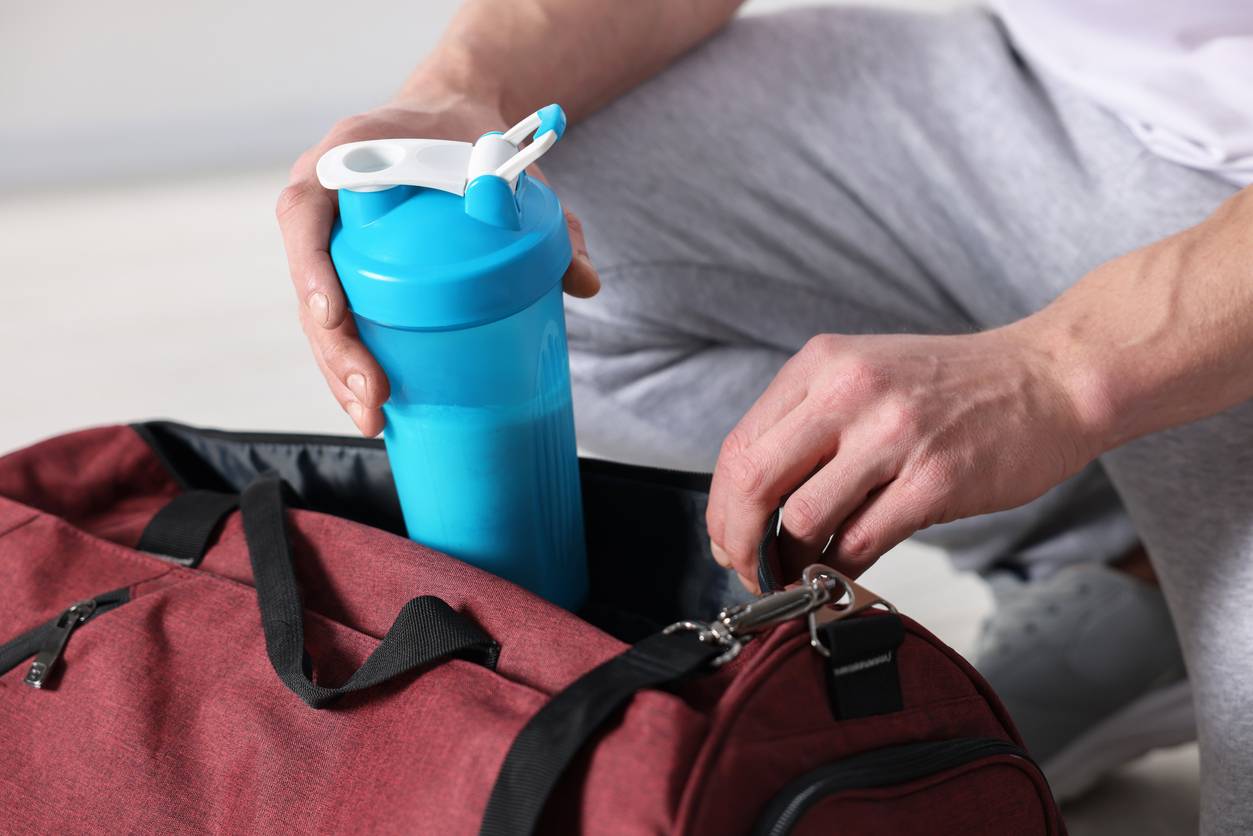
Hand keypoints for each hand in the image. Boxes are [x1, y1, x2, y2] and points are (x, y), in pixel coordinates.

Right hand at [277, 90, 599, 435]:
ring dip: (338, 374)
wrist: (451, 124)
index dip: (313, 268)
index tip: (336, 315)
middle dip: (335, 349)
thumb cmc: (470, 144)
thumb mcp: (511, 171)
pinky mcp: (346, 274)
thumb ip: (553, 220)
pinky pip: (337, 324)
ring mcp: (330, 243)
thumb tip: (586, 283)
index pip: (304, 213)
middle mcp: (323, 202)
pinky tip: (376, 412)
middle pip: (309, 282)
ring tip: (374, 420)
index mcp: (345, 160)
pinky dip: (351, 368)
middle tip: (376, 396)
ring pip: (316, 316)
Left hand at [706, 327, 1097, 590]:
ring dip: (790, 561)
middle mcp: (850, 392)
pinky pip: (861, 543)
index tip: (728, 538)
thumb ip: (809, 423)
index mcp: (822, 364)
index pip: (739, 446)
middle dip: (738, 542)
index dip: (721, 507)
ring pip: (803, 518)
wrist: (1052, 378)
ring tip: (800, 571)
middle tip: (748, 569)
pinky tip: (843, 572)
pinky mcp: (935, 481)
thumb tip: (752, 500)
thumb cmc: (957, 385)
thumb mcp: (866, 373)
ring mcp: (894, 435)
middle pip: (754, 482)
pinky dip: (839, 570)